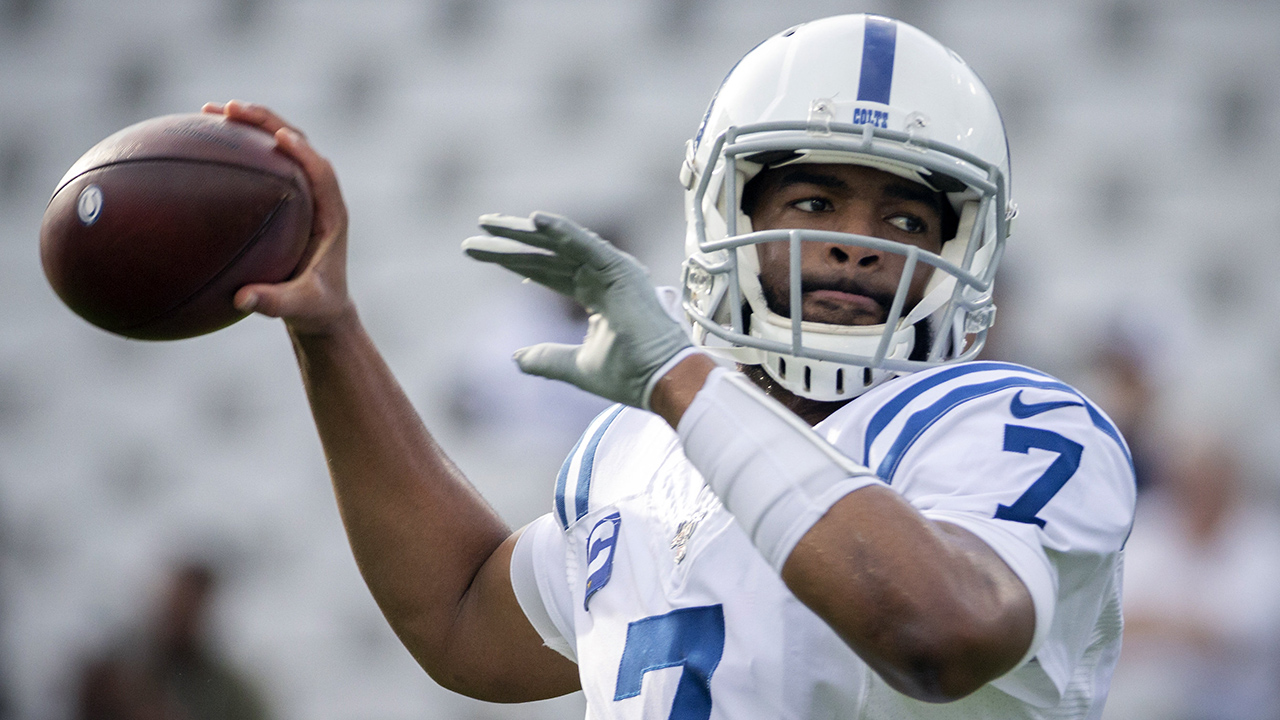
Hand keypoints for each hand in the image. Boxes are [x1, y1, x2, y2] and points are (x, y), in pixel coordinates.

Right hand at [202, 100, 354, 335]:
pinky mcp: (285, 196)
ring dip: (250, 125)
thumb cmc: (317, 309)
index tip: (280, 136)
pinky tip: (202, 141)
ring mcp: (303, 193)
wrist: (324, 309)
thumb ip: (277, 303)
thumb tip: (242, 299)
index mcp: (332, 215)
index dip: (304, 153)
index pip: (322, 173)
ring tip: (211, 110)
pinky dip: (237, 148)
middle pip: (298, 144)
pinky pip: (261, 163)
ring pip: (279, 146)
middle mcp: (319, 196)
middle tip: (230, 108)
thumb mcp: (301, 308)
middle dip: (267, 122)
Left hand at [463, 212, 694, 409]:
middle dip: (511, 241)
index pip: (545, 272)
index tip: (479, 250)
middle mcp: (602, 276)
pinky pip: (585, 245)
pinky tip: (534, 220)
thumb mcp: (576, 366)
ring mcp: (613, 270)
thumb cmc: (630, 374)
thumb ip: (547, 358)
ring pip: (560, 245)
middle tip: (478, 228)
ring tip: (489, 223)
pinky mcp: (621, 270)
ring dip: (524, 232)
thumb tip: (515, 357)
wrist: (661, 383)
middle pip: (547, 254)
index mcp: (595, 294)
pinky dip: (562, 230)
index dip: (513, 261)